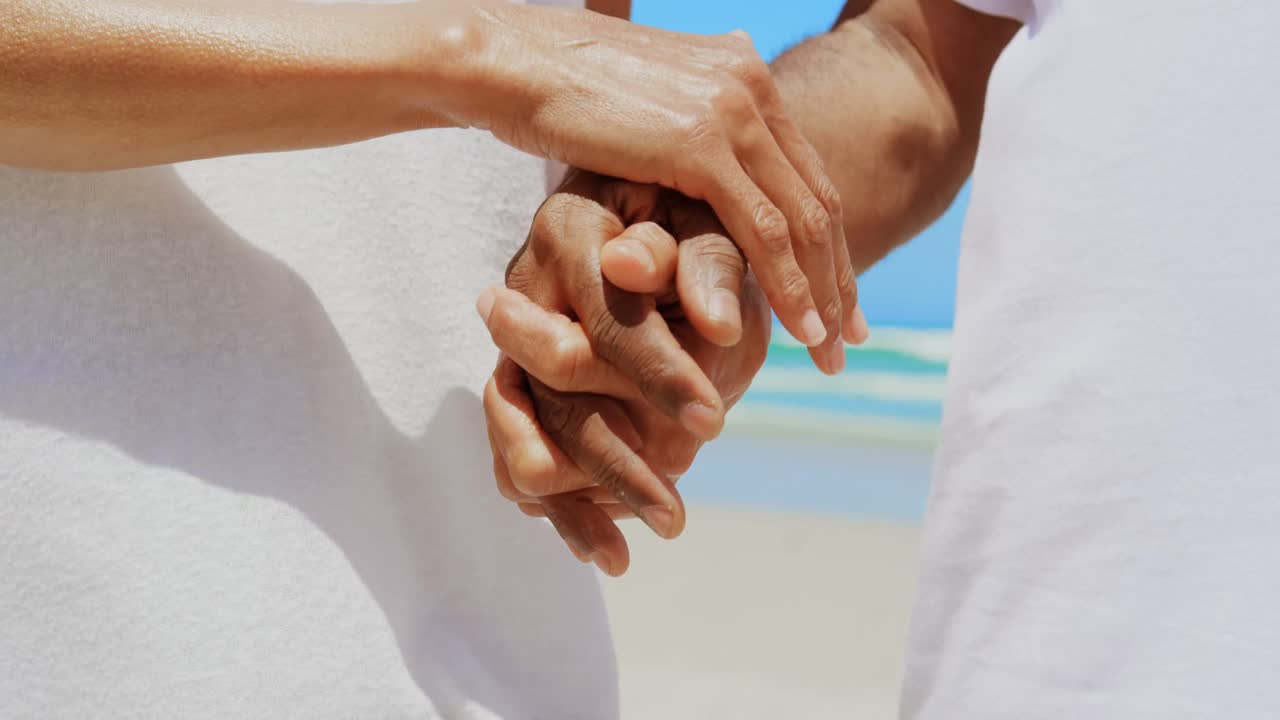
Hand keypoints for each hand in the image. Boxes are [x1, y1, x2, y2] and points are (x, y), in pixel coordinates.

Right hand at [459, 4, 860, 364]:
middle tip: (849, 339)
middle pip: (816, 202)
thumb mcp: (645, 102)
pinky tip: (801, 329)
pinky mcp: (700, 141)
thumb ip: (691, 115)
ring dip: (822, 294)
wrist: (512, 60)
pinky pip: (762, 231)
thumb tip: (716, 118)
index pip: (804, 177)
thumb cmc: (561, 90)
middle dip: (837, 277)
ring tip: (829, 351)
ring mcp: (732, 111)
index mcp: (745, 75)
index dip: (827, 244)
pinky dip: (789, 286)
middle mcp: (752, 86)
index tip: (837, 298)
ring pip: (801, 221)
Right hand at [476, 171, 770, 573]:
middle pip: (552, 386)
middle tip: (675, 512)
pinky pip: (521, 472)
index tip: (714, 421)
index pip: (604, 319)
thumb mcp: (716, 236)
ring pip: (526, 445)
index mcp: (566, 235)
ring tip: (650, 537)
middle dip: (616, 456)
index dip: (656, 373)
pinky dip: (565, 516)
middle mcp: (522, 295)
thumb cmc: (701, 242)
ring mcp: (515, 357)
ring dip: (589, 498)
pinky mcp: (522, 407)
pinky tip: (610, 552)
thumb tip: (661, 282)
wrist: (673, 265)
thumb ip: (697, 259)